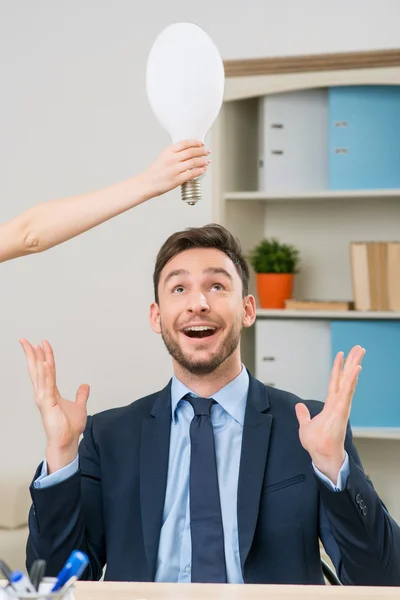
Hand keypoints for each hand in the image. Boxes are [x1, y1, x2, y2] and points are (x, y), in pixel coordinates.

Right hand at [20, 339, 88, 472]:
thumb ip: (81, 395)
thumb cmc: (69, 427)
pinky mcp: (47, 404)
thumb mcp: (79, 406)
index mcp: (50, 392)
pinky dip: (46, 374)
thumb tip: (85, 386)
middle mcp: (44, 393)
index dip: (44, 356)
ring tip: (35, 346)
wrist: (67, 441)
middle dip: (31, 354)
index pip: (46, 370)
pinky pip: (47, 385)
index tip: (42, 343)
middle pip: (36, 369)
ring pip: (40, 375)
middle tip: (25, 340)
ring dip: (38, 360)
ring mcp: (44, 398)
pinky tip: (45, 363)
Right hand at [140, 140, 210, 197]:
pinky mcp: (177, 179)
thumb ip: (174, 154)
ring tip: (207, 161)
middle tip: (207, 151)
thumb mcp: (163, 157)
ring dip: (203, 161)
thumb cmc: (155, 172)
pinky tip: (203, 169)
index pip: (185, 143)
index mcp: (168, 151)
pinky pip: (192, 174)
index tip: (201, 143)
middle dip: (202, 151)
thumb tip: (188, 152)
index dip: (196, 142)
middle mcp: (172, 159)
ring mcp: (175, 169)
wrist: (147, 183)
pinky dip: (200, 171)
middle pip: (191, 152)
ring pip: (194, 162)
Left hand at [295, 345, 364, 483]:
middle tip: (359, 348)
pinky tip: (356, 368)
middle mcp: (339, 402)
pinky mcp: (342, 410)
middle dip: (352, 362)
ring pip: (349, 381)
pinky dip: (352, 380)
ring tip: (360, 353)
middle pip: (346, 378)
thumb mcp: (305, 426)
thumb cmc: (317, 444)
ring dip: (354, 366)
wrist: (322, 455)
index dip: (338, 368)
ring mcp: (342, 405)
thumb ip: (303, 415)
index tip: (342, 355)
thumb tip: (299, 407)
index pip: (335, 382)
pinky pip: (347, 392)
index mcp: (331, 404)